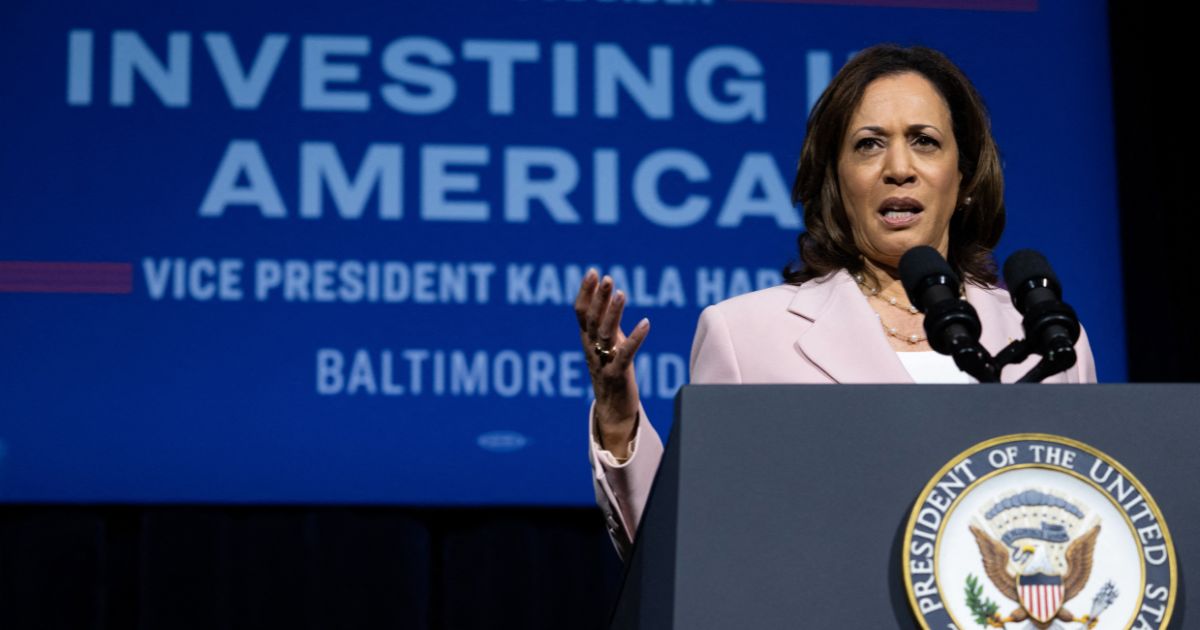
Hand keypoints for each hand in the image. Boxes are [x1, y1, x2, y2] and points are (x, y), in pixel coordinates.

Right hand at [574, 269, 649, 458]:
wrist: (613, 413)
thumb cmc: (612, 375)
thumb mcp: (608, 346)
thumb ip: (607, 324)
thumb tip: (609, 297)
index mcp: (587, 341)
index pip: (580, 313)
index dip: (585, 292)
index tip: (593, 272)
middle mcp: (591, 350)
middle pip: (592, 320)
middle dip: (599, 298)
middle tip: (607, 278)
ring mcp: (603, 363)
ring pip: (605, 334)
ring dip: (613, 313)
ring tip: (622, 293)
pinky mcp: (617, 376)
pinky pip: (625, 355)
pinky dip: (635, 338)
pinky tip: (646, 323)